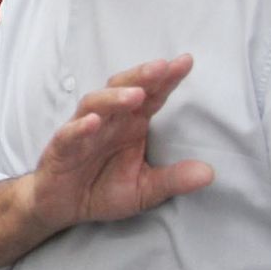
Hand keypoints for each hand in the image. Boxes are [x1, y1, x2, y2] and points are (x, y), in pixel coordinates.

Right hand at [27, 56, 213, 232]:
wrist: (62, 208)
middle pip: (122, 89)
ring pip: (95, 104)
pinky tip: (93, 122)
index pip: (151, 96)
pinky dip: (80, 126)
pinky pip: (69, 134)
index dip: (167, 79)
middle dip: (141, 76)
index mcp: (130, 126)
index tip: (186, 61)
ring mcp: (82, 132)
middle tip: (161, 67)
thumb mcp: (145, 190)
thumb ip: (173, 180)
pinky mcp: (61, 149)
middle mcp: (108, 122)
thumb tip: (209, 174)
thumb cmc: (102, 190)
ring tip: (135, 96)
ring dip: (114, 98)